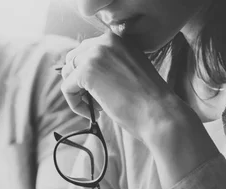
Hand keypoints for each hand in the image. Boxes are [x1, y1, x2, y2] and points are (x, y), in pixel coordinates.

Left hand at [61, 32, 188, 145]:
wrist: (159, 113)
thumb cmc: (146, 100)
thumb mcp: (127, 70)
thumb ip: (107, 64)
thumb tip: (79, 73)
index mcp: (117, 38)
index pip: (86, 51)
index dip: (89, 76)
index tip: (104, 92)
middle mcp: (105, 40)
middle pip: (72, 60)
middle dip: (80, 83)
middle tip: (98, 102)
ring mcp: (94, 53)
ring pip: (67, 74)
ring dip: (78, 94)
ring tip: (99, 107)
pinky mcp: (86, 71)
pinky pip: (67, 89)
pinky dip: (76, 105)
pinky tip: (95, 113)